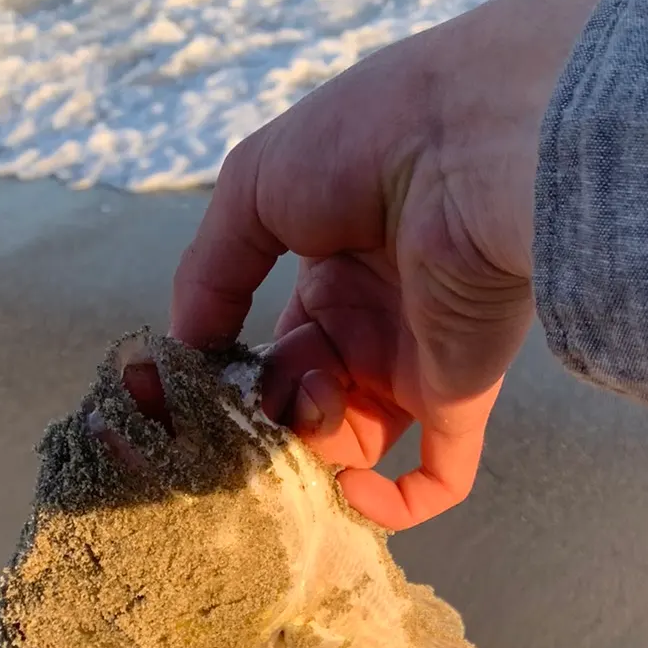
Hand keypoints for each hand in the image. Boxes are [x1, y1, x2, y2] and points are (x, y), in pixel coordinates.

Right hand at [170, 0, 605, 528]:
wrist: (466, 143)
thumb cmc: (364, 142)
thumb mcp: (252, 187)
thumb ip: (209, 274)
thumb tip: (181, 354)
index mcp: (333, 276)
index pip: (274, 353)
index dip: (233, 380)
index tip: (190, 398)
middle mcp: (374, 327)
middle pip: (304, 406)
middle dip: (269, 412)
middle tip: (256, 398)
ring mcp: (417, 366)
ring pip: (350, 445)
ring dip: (314, 441)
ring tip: (313, 397)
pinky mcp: (459, 400)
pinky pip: (435, 482)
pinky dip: (391, 505)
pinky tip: (350, 488)